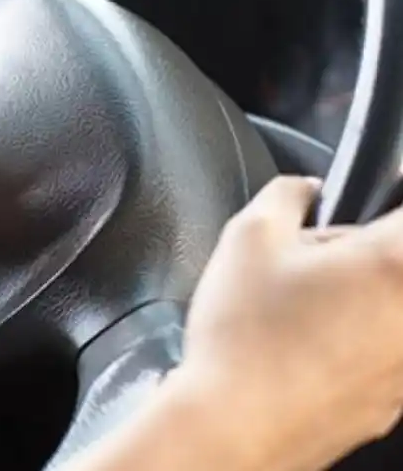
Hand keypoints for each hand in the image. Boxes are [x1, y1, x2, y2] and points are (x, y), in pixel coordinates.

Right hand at [167, 176, 402, 470]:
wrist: (234, 428)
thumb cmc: (244, 339)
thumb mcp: (248, 236)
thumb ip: (288, 194)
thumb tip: (305, 191)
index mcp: (396, 262)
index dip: (387, 201)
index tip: (373, 202)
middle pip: (396, 261)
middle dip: (363, 253)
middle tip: (316, 260)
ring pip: (389, 307)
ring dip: (360, 298)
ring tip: (303, 309)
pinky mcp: (392, 401)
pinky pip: (380, 352)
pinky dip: (352, 342)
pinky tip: (301, 349)